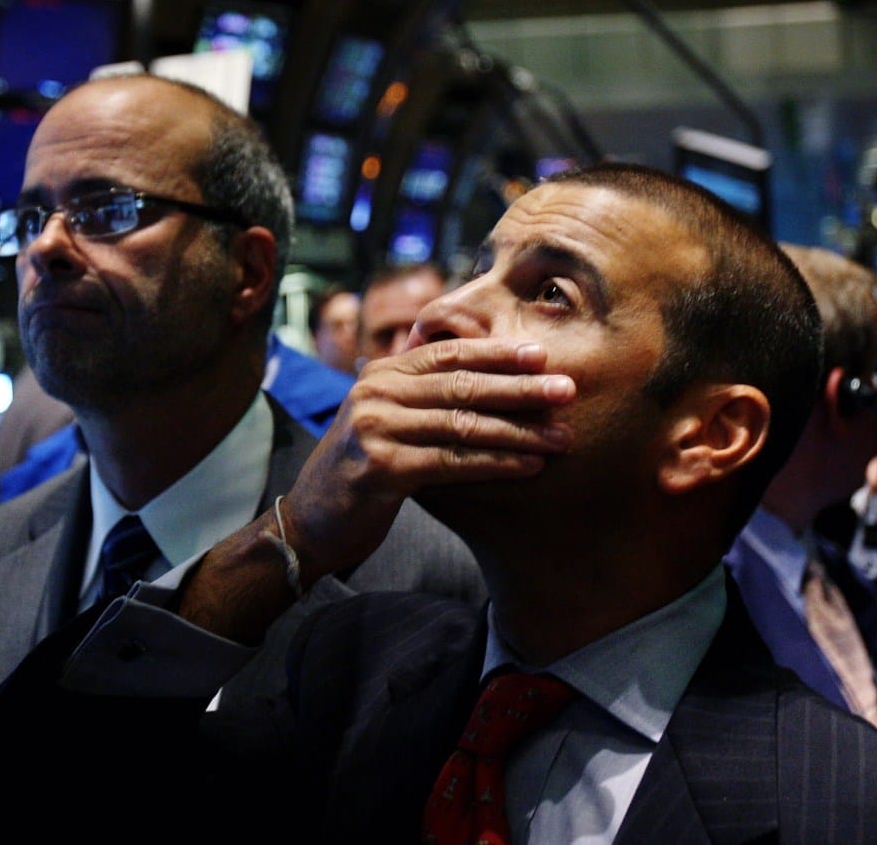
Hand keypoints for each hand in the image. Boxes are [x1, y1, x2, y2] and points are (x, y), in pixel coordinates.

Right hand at [176, 339, 573, 643]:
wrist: (309, 522)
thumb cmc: (361, 472)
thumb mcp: (387, 421)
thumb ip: (423, 397)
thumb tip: (492, 379)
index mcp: (381, 374)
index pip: (449, 354)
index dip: (498, 353)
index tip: (544, 355)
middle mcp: (376, 393)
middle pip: (462, 385)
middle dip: (521, 387)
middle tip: (568, 389)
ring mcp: (375, 428)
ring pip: (463, 423)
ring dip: (519, 430)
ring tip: (561, 436)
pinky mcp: (381, 468)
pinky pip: (452, 462)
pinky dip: (495, 462)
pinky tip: (528, 465)